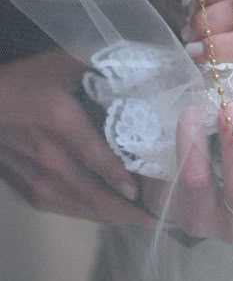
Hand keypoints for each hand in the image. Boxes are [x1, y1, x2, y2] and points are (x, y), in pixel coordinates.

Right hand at [0, 50, 155, 226]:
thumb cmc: (26, 81)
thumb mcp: (64, 64)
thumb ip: (102, 67)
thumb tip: (144, 67)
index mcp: (61, 122)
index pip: (97, 158)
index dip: (122, 178)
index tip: (147, 190)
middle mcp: (50, 158)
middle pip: (95, 195)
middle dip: (128, 210)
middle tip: (158, 215)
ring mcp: (38, 179)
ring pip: (83, 209)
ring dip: (114, 216)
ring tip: (142, 216)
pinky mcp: (30, 191)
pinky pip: (68, 209)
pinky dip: (92, 213)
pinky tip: (111, 211)